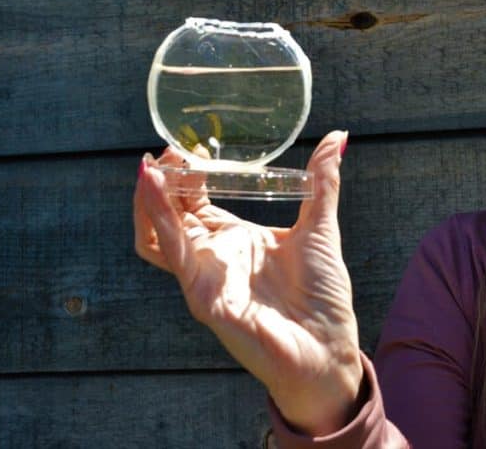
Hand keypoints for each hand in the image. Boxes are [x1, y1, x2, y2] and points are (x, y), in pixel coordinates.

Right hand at [133, 131, 361, 434]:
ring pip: (155, 236)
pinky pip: (172, 255)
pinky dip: (158, 221)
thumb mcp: (320, 227)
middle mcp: (213, 257)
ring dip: (148, 200)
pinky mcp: (202, 295)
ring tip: (150, 168)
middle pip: (169, 215)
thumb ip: (322, 183)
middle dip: (163, 181)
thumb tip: (336, 138)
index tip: (189, 146)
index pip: (195, 201)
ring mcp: (203, 277)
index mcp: (235, 240)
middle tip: (166, 151)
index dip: (187, 174)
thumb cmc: (322, 295)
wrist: (328, 346)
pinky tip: (153, 191)